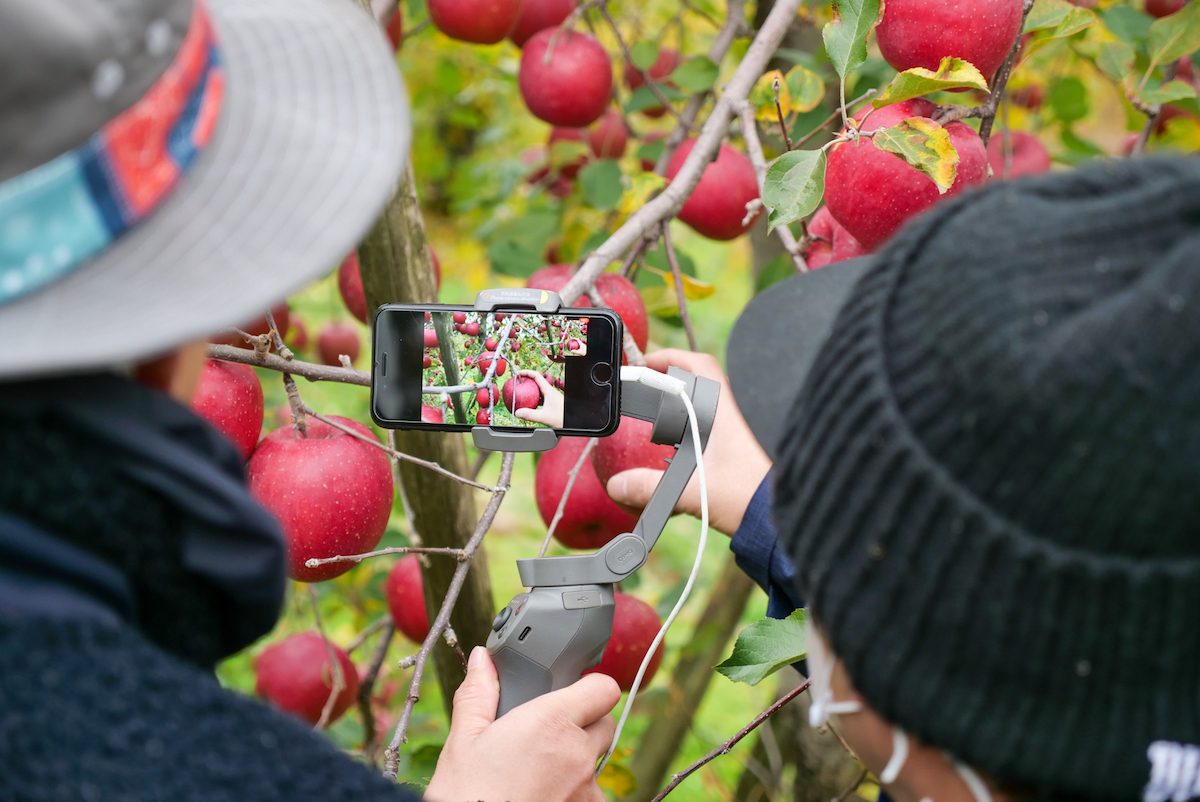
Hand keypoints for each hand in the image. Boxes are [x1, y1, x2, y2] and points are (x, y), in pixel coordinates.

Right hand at [425, 647, 619, 801]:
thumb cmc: (466, 795)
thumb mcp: (464, 740)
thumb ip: (479, 694)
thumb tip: (483, 659)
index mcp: (551, 721)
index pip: (604, 688)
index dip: (591, 686)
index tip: (573, 690)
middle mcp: (577, 752)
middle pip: (604, 723)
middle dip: (583, 723)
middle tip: (547, 733)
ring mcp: (587, 788)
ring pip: (596, 761)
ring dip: (576, 760)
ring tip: (536, 770)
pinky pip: (590, 793)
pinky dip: (574, 791)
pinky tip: (541, 793)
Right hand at [514, 369, 564, 427]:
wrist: (571, 422)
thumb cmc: (562, 418)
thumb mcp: (544, 417)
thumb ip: (530, 415)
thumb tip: (518, 412)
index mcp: (549, 391)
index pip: (536, 376)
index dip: (526, 372)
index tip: (518, 373)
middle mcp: (550, 392)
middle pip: (536, 381)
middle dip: (526, 380)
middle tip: (517, 382)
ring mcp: (551, 396)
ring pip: (538, 389)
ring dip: (529, 389)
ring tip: (521, 392)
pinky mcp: (551, 402)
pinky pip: (540, 397)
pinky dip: (533, 398)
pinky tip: (529, 404)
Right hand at [604, 349, 771, 535]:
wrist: (785, 517)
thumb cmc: (751, 498)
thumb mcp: (696, 493)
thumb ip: (652, 489)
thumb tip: (617, 486)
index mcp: (723, 413)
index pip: (699, 366)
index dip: (671, 357)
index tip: (645, 364)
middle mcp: (731, 417)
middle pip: (701, 382)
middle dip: (671, 381)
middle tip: (645, 389)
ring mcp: (737, 433)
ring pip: (707, 406)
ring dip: (683, 406)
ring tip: (657, 418)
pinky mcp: (738, 451)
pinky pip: (712, 428)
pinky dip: (693, 429)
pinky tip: (678, 450)